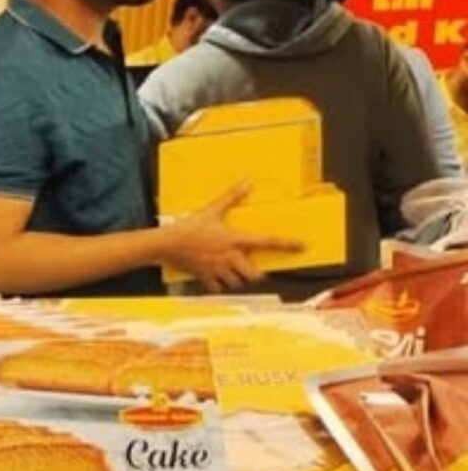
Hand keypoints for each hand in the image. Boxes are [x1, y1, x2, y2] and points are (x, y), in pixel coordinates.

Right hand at [163, 182, 300, 290]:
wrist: (167, 244)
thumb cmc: (189, 228)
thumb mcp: (212, 210)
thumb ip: (231, 198)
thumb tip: (247, 183)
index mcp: (235, 241)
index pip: (267, 242)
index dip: (287, 244)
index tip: (302, 246)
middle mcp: (230, 258)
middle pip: (253, 275)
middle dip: (255, 274)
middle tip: (253, 269)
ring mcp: (217, 270)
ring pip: (236, 282)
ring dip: (238, 279)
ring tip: (234, 273)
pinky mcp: (204, 276)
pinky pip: (216, 287)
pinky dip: (218, 285)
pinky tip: (215, 280)